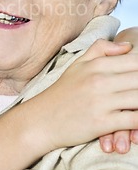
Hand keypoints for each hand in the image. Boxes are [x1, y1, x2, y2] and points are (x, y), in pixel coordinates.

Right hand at [0, 39, 137, 169]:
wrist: (41, 120)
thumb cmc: (61, 93)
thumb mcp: (77, 64)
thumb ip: (101, 49)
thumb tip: (127, 47)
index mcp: (96, 65)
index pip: (135, 60)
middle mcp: (100, 81)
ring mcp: (101, 102)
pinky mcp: (102, 123)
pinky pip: (134, 120)